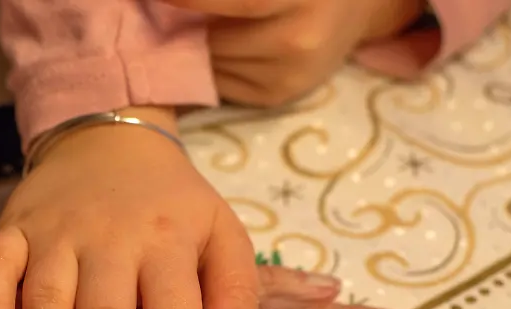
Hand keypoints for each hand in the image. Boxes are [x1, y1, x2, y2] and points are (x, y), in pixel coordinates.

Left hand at [162, 0, 424, 105]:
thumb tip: (165, 4)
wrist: (356, 6)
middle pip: (211, 39)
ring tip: (184, 27)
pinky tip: (209, 47)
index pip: (241, 3)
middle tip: (155, 12)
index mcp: (300, 0)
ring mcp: (288, 77)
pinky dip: (206, 65)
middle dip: (178, 24)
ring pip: (209, 64)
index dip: (191, 0)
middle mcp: (297, 41)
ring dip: (188, 47)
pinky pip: (220, 83)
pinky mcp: (278, 97)